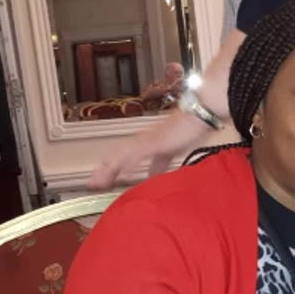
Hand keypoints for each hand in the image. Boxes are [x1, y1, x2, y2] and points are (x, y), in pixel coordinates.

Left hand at [86, 108, 237, 189]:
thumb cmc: (194, 125)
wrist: (201, 110)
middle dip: (106, 171)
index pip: (127, 157)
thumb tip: (159, 176)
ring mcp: (148, 140)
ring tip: (97, 182)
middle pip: (119, 156)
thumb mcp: (177, 148)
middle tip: (93, 183)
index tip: (107, 179)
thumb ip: (166, 162)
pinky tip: (120, 175)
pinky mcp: (155, 143)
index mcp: (151, 142)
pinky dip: (126, 166)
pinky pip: (136, 156)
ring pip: (122, 156)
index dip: (116, 168)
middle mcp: (145, 140)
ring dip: (109, 170)